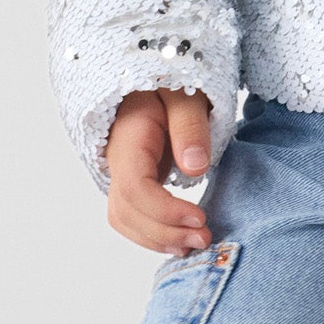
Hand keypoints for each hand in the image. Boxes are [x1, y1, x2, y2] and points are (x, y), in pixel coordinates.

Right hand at [105, 88, 213, 255]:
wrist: (157, 78)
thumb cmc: (172, 81)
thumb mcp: (186, 94)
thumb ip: (190, 125)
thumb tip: (195, 167)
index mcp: (128, 137)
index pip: (134, 187)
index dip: (164, 211)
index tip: (199, 218)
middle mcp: (118, 159)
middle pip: (127, 210)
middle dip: (164, 232)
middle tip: (205, 238)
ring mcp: (122, 172)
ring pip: (126, 218)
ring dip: (158, 239)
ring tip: (195, 245)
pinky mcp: (134, 179)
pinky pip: (134, 214)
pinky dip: (154, 233)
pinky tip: (180, 240)